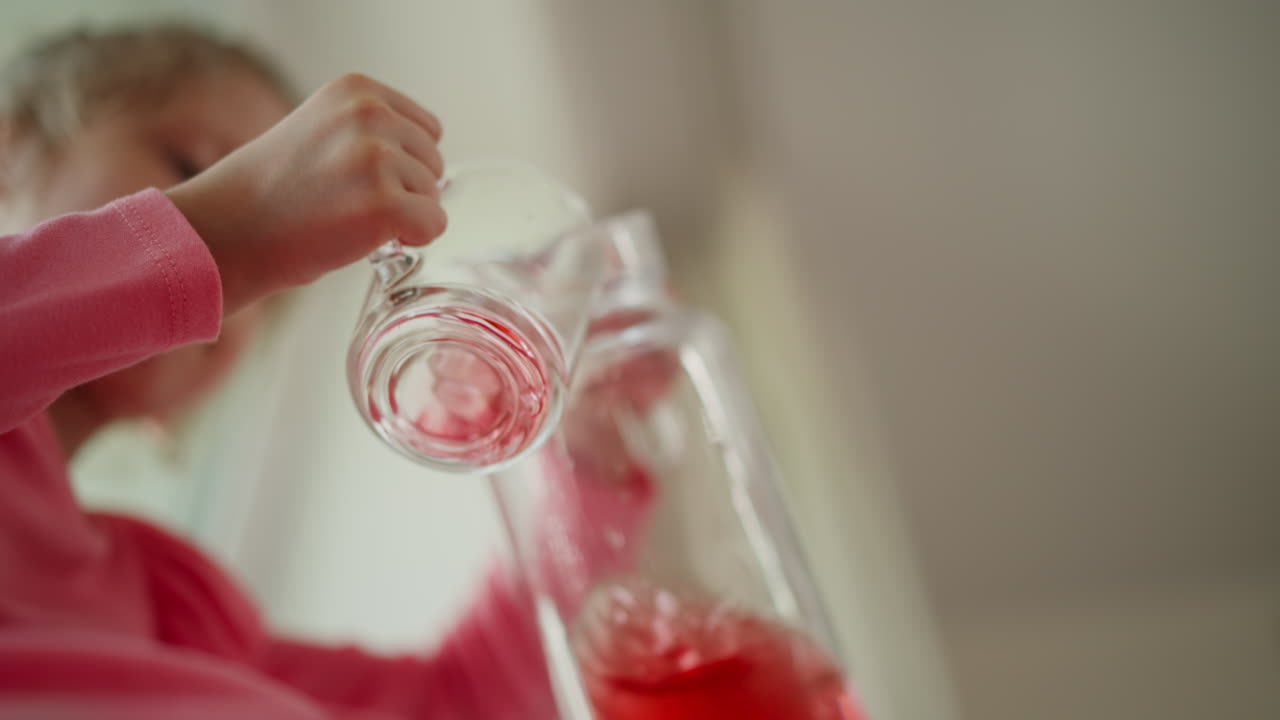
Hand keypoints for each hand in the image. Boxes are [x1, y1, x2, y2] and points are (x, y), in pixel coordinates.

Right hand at [167, 73, 445, 312]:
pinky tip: (364, 236)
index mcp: (357, 89)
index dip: (401, 163)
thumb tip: (435, 160)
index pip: (427, 129)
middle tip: (345, 202)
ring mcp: (376, 158)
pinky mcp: (384, 204)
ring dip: (401, 215)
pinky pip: (434, 225)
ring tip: (345, 216)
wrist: (230, 230)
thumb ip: (375, 130)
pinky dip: (410, 239)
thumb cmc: (277, 191)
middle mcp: (370, 114)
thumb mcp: (325, 129)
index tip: (354, 177)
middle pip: (434, 162)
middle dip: (403, 189)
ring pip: (433, 196)